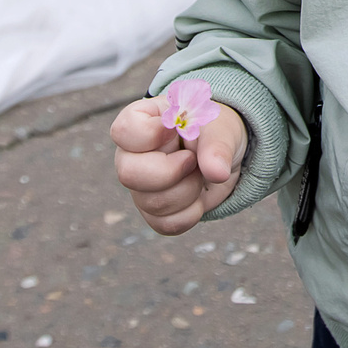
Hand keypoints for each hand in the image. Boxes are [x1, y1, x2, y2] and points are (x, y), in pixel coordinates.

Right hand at [111, 94, 246, 234]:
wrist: (224, 158)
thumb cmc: (215, 132)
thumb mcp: (221, 128)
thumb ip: (217, 145)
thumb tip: (217, 173)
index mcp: (140, 123)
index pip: (123, 131)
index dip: (151, 135)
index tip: (178, 131)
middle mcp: (131, 156)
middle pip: (129, 175)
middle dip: (171, 172)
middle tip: (192, 160)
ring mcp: (139, 187)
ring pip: (151, 204)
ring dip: (188, 191)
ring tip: (199, 174)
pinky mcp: (153, 212)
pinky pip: (164, 224)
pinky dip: (190, 213)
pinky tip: (198, 195)